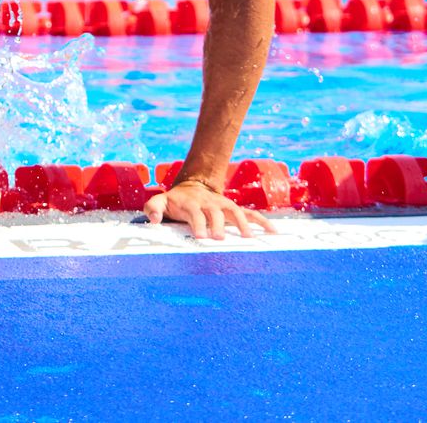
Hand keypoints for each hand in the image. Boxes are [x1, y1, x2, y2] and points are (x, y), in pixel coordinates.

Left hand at [145, 180, 276, 239]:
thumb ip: (153, 209)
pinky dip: (262, 221)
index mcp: (192, 203)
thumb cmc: (175, 201)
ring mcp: (223, 205)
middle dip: (218, 225)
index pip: (195, 213)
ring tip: (249, 237)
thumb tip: (154, 220)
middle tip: (219, 238)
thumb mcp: (160, 201)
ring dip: (242, 222)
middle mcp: (209, 203)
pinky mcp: (234, 209)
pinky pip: (250, 213)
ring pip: (236, 211)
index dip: (197, 223)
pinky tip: (273, 232)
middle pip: (216, 213)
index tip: (200, 236)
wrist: (193, 187)